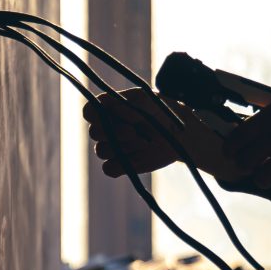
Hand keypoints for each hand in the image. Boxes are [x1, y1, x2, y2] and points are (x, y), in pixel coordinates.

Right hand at [82, 88, 241, 179]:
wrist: (182, 134)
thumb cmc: (164, 111)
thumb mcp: (148, 100)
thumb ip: (127, 102)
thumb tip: (106, 104)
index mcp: (110, 109)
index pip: (89, 111)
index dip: (94, 115)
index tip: (108, 115)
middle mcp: (108, 128)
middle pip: (94, 133)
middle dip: (113, 132)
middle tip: (134, 131)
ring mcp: (114, 147)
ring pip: (101, 151)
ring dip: (121, 147)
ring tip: (143, 142)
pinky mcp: (122, 165)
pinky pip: (109, 169)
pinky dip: (120, 165)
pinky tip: (137, 158)